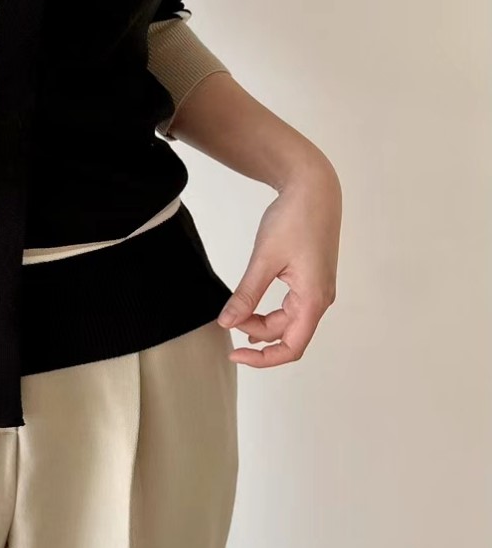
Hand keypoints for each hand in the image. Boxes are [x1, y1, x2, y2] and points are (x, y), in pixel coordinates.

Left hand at [217, 154, 340, 365]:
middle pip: (288, 335)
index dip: (264, 359)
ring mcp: (317, 290)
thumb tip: (227, 323)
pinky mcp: (311, 279)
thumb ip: (246, 294)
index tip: (235, 355)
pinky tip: (252, 307)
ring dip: (263, 323)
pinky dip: (270, 311)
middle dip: (257, 334)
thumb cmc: (295, 219)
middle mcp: (320, 299)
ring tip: (237, 314)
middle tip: (227, 321)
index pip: (291, 347)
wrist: (314, 189)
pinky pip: (291, 307)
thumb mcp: (264, 259)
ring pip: (288, 321)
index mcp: (313, 299)